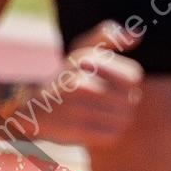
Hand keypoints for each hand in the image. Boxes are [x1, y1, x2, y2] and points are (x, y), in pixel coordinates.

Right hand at [19, 20, 143, 145]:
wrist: (34, 107)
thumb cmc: (68, 78)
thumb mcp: (81, 52)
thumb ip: (107, 37)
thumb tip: (136, 35)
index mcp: (85, 60)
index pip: (133, 77)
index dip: (127, 84)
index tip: (111, 84)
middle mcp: (79, 81)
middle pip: (131, 100)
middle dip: (123, 104)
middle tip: (104, 103)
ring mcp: (76, 106)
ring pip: (124, 119)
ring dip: (116, 120)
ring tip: (98, 114)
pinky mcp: (75, 129)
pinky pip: (112, 135)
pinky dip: (107, 134)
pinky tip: (92, 126)